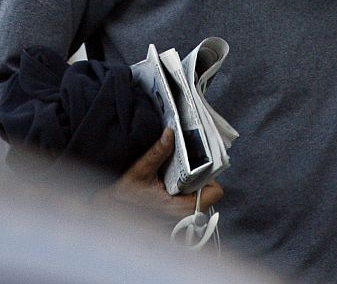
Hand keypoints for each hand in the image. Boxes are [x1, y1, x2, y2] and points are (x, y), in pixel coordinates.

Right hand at [93, 128, 223, 220]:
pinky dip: (185, 185)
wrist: (109, 212)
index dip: (210, 176)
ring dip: (192, 180)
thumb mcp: (140, 171)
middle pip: (209, 190)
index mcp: (180, 208)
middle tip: (187, 161)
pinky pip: (190, 195)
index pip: (214, 193)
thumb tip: (170, 134)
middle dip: (201, 175)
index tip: (198, 162)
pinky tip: (171, 176)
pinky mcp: (174, 212)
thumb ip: (158, 153)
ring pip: (200, 193)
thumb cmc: (123, 196)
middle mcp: (183, 215)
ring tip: (177, 169)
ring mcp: (180, 215)